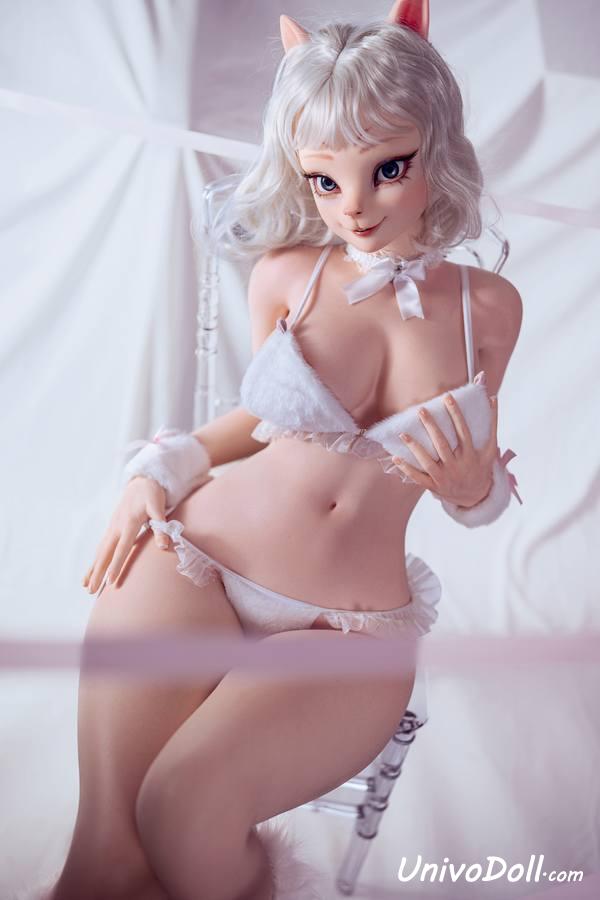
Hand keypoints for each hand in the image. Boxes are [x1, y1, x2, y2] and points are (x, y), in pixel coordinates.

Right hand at [82, 477, 169, 594]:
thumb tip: (164, 546)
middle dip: (98, 572)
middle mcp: (116, 527)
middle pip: (105, 553)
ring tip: (86, 587)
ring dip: (93, 569)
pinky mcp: (111, 530)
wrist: (140, 482)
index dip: (116, 565)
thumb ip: (161, 526)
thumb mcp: (158, 507)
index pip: (122, 548)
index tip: (109, 580)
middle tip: (91, 590)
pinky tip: (90, 573)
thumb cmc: (151, 495)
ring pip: (100, 552)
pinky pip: (101, 548)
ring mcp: (111, 528)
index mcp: (129, 523)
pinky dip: (95, 561)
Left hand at [392, 393, 498, 507]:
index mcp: (470, 455)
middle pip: (442, 444)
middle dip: (431, 426)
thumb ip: (492, 424)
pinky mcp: (435, 486)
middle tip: (421, 410)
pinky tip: (396, 457)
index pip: (462, 431)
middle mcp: (456, 465)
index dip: (456, 414)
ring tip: (403, 434)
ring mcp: (445, 477)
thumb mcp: (490, 449)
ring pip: (428, 462)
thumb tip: (493, 398)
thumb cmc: (482, 468)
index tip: (447, 398)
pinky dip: (407, 469)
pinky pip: (419, 478)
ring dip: (415, 448)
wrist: (476, 497)